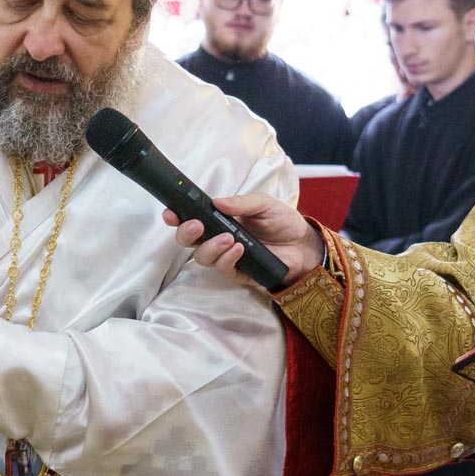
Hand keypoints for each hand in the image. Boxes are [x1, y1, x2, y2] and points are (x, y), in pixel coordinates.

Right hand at [162, 194, 323, 287]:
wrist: (304, 245)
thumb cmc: (283, 222)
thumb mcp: (264, 204)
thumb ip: (242, 202)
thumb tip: (217, 202)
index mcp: (219, 220)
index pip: (191, 219)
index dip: (177, 217)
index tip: (171, 213)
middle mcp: (217, 239)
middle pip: (188, 241)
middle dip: (186, 233)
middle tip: (196, 226)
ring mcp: (226, 257)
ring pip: (202, 257)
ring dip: (211, 247)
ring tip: (229, 238)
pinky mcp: (238, 273)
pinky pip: (223, 269)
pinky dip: (228, 258)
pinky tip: (239, 248)